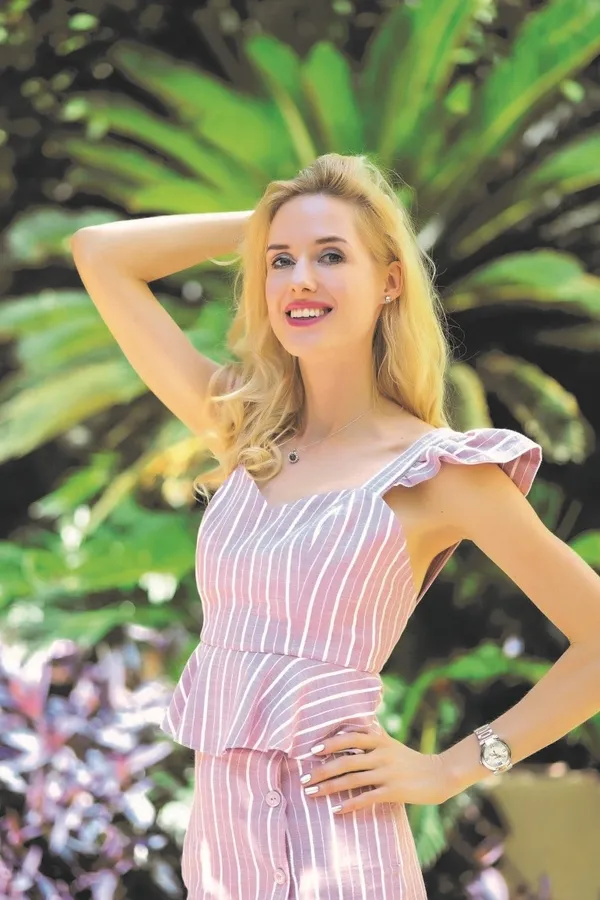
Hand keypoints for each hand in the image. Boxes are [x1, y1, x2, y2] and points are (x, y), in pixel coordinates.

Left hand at [303, 730, 452, 814]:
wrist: (439, 775)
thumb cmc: (412, 760)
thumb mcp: (392, 744)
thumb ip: (374, 737)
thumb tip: (357, 727)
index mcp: (380, 741)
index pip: (350, 737)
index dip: (331, 742)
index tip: (313, 750)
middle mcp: (381, 755)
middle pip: (346, 760)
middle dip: (322, 770)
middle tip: (304, 778)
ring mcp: (387, 773)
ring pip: (351, 779)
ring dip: (329, 787)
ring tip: (311, 793)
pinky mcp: (393, 791)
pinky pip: (366, 797)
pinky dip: (349, 804)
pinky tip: (335, 810)